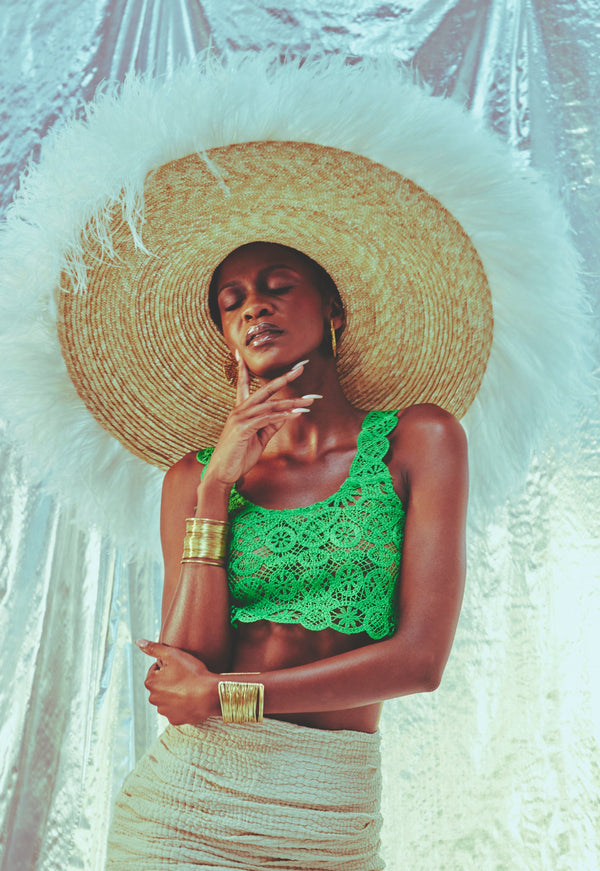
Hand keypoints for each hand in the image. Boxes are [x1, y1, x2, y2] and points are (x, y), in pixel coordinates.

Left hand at [137, 639, 218, 724]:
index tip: (180, 667)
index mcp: (150, 683)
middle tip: (185, 676)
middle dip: (170, 680)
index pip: (156, 669)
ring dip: (175, 693)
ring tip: (189, 688)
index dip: (169, 665)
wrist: (209, 695)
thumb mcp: (172, 655)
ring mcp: (164, 711)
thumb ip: (153, 648)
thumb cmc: (192, 673)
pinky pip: (176, 710)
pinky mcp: (175, 720)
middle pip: (160, 684)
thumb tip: (139, 642)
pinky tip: (190, 699)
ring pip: (168, 698)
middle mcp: (154, 699)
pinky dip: (181, 705)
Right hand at [203, 355, 314, 485]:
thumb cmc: (238, 457)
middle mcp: (239, 411)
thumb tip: (286, 415)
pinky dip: (283, 416)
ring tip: (309, 401)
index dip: (246, 370)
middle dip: (284, 377)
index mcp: (241, 411)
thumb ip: (270, 425)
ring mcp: (240, 418)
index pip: (244, 385)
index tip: (243, 354)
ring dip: (292, 403)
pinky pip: (267, 419)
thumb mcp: (258, 438)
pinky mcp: (243, 428)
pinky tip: (295, 414)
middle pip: (265, 389)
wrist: (222, 474)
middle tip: (301, 367)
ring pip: (270, 405)